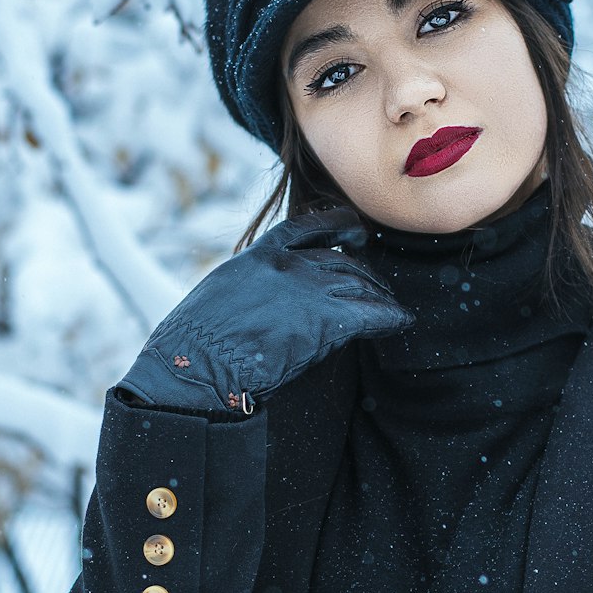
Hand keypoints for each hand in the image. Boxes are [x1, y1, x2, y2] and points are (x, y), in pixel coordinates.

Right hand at [117, 207, 413, 414]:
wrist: (194, 366)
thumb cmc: (191, 348)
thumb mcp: (217, 300)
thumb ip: (247, 292)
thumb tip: (260, 307)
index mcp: (255, 257)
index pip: (305, 228)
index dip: (336, 226)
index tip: (355, 232)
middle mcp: (285, 265)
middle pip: (340, 261)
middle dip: (364, 274)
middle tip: (379, 289)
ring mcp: (307, 289)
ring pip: (359, 285)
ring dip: (380, 298)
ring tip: (393, 309)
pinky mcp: (324, 319)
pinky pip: (370, 313)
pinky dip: (389, 317)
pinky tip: (400, 322)